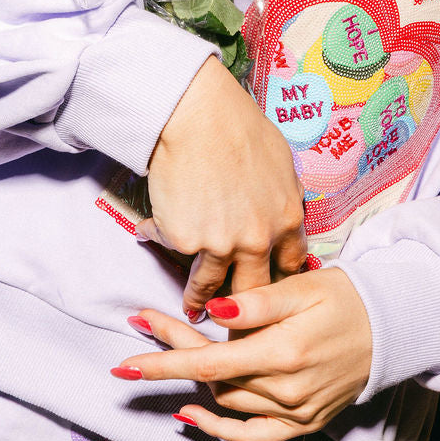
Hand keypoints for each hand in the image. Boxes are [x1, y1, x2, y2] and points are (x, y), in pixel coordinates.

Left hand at [113, 267, 372, 440]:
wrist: (393, 327)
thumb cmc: (346, 298)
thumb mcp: (303, 287)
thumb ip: (256, 302)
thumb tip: (212, 309)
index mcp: (284, 352)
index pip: (209, 362)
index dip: (164, 361)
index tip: (126, 362)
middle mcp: (288, 389)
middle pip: (213, 380)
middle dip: (173, 355)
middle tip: (145, 328)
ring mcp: (297, 411)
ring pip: (228, 401)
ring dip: (194, 381)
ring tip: (173, 349)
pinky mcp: (305, 423)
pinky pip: (254, 436)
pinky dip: (221, 430)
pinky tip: (191, 415)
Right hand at [142, 55, 306, 314]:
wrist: (198, 116)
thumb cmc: (239, 127)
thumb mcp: (281, 163)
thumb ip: (283, 196)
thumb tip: (282, 210)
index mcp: (287, 219)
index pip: (290, 265)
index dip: (279, 280)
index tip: (269, 290)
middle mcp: (257, 239)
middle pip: (255, 290)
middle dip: (245, 309)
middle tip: (238, 324)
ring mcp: (220, 244)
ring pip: (211, 287)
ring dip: (200, 300)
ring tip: (193, 310)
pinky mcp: (184, 240)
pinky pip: (171, 246)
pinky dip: (160, 238)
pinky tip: (149, 232)